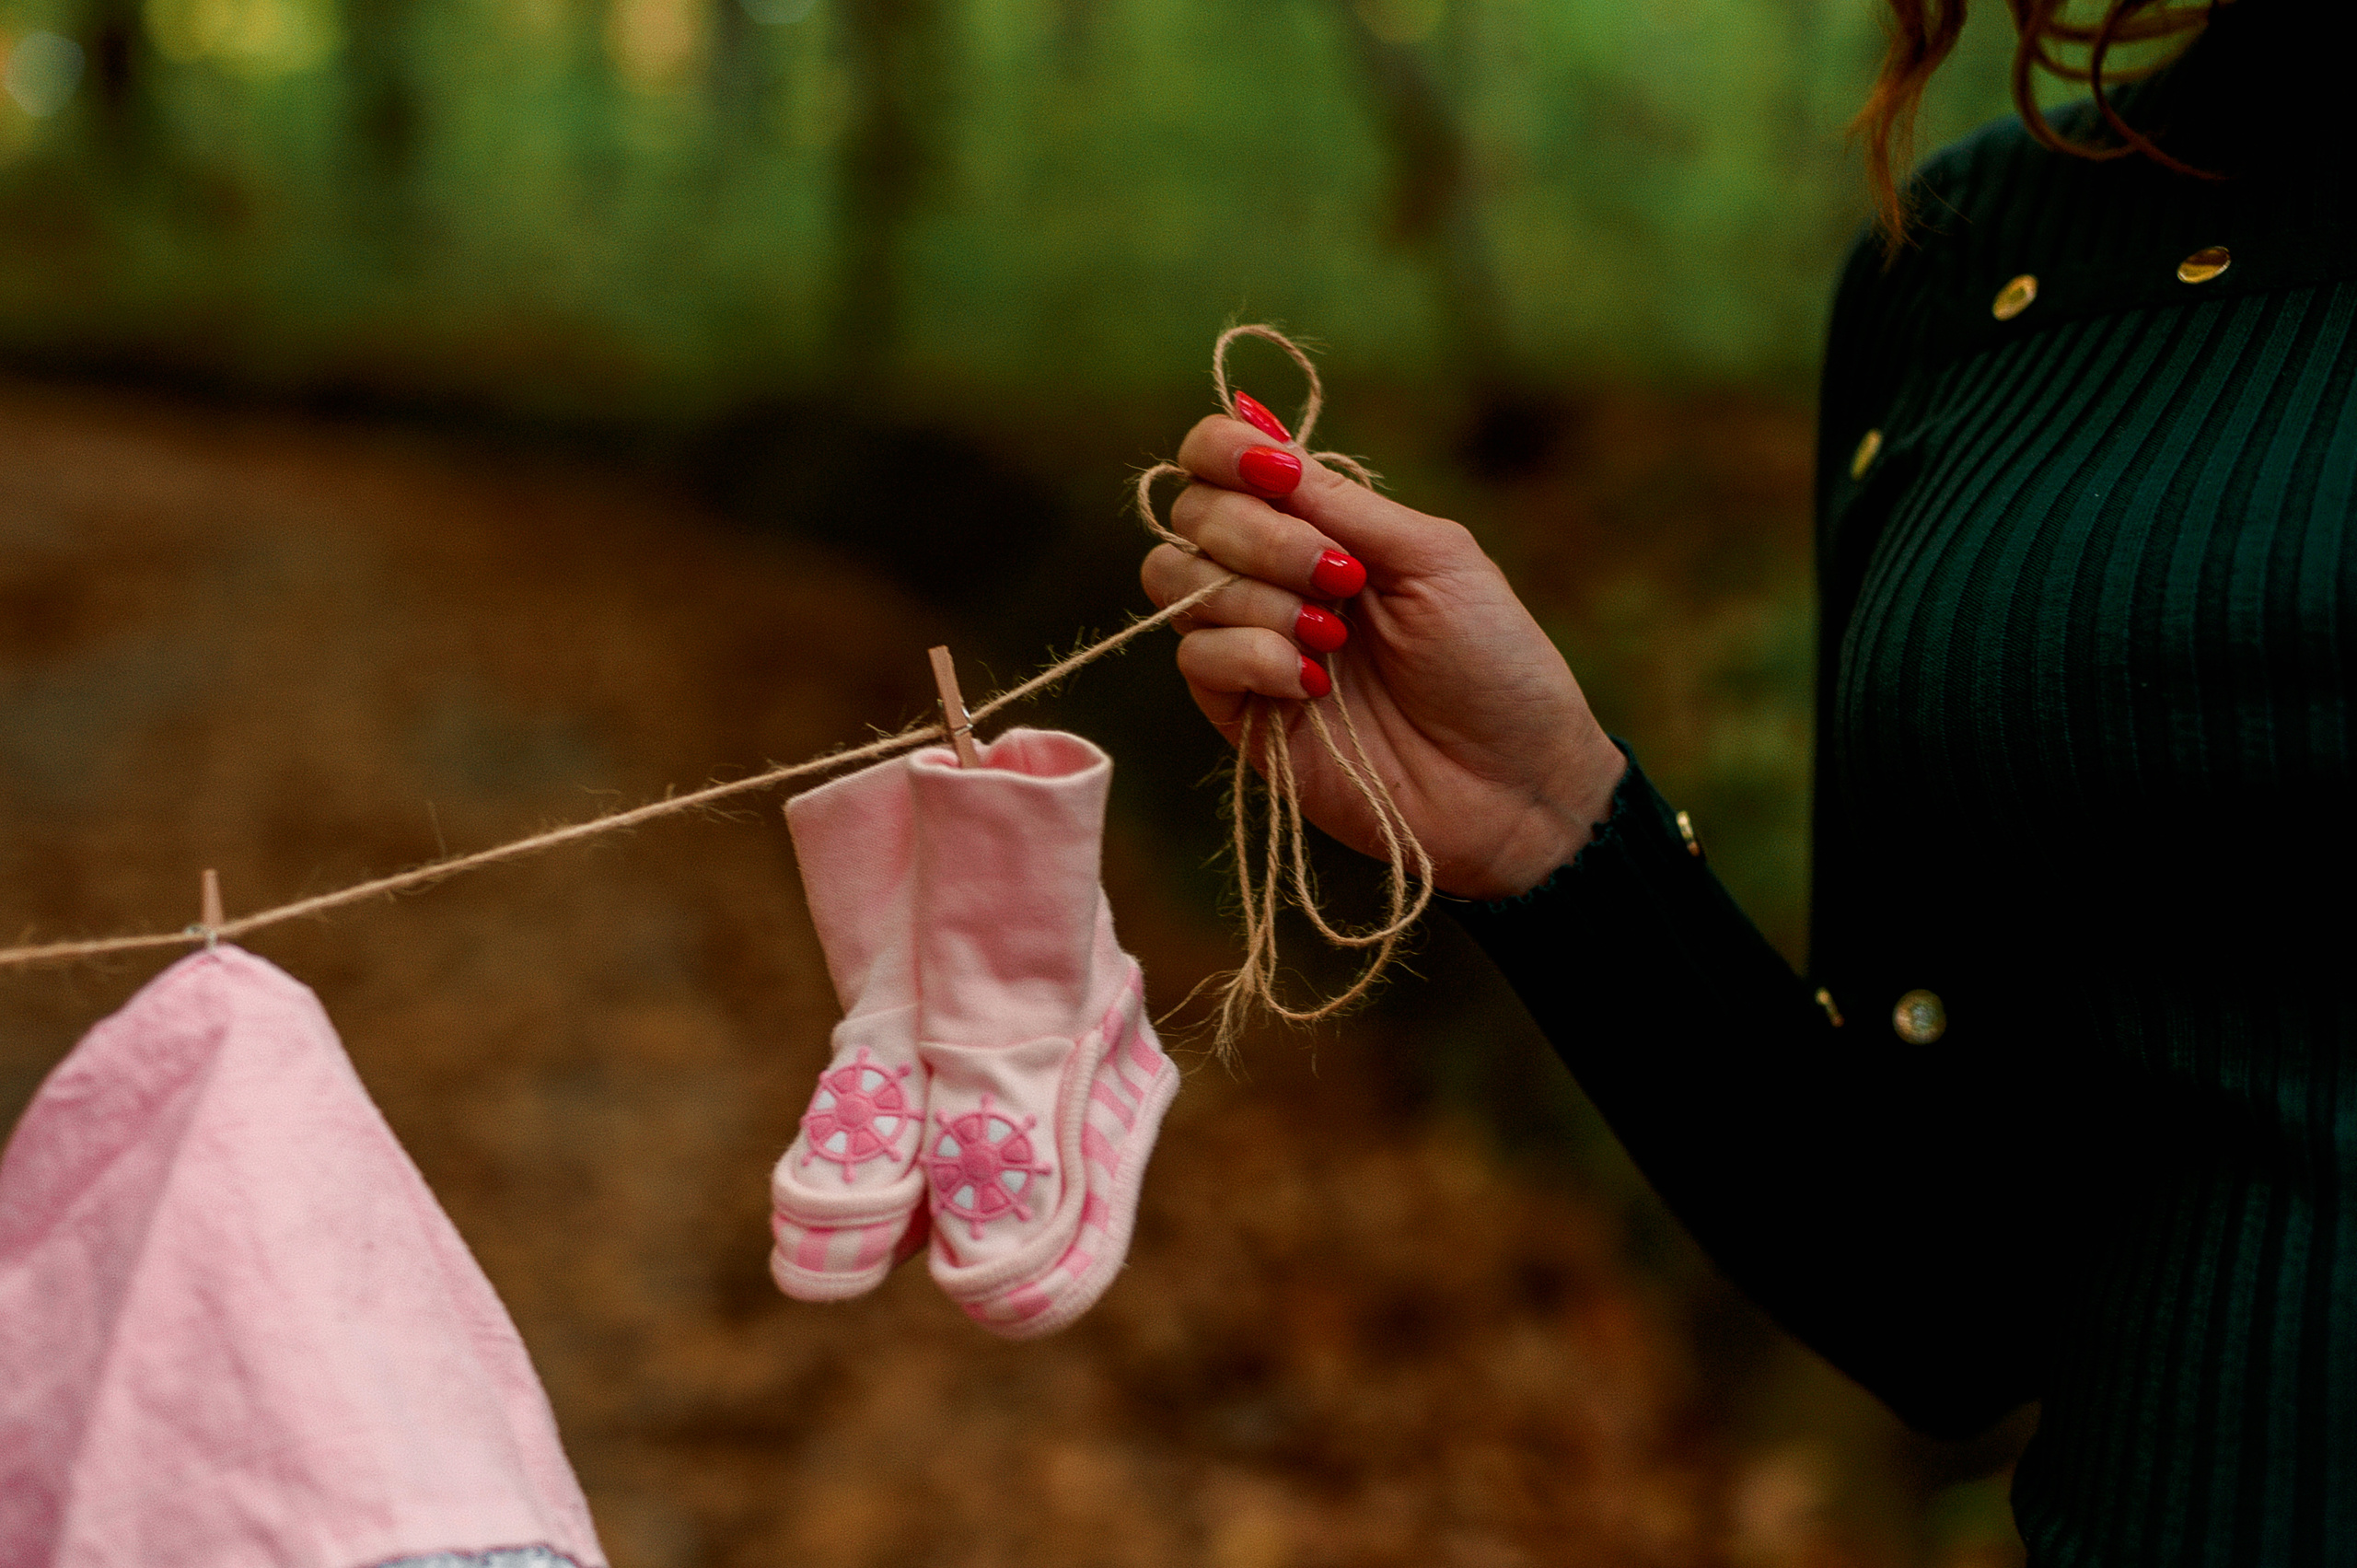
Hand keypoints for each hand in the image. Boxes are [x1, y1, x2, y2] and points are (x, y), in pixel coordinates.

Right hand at [1140, 412, 1626, 899]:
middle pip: (1190, 513)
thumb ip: (1341, 503)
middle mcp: (1271, 575)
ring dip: (1254, 597)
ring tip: (1331, 637)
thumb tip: (1257, 433)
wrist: (1512, 784)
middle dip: (1257, 535)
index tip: (1271, 472)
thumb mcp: (1434, 558)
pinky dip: (1252, 658)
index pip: (1220, 462)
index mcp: (1320, 524)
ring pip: (1175, 580)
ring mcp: (1250, 643)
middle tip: (1341, 578)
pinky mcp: (1239, 713)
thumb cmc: (1494, 664)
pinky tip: (1314, 687)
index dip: (1222, 450)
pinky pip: (1197, 658)